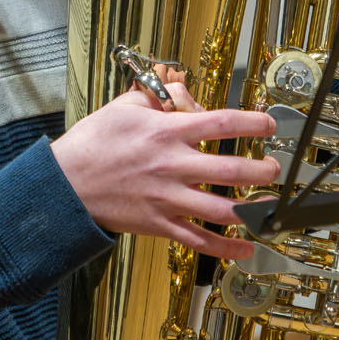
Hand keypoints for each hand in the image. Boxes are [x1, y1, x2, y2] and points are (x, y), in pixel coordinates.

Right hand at [51, 76, 277, 260]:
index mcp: (166, 133)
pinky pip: (198, 240)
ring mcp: (168, 198)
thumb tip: (182, 91)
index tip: (269, 123)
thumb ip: (158, 97)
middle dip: (261, 170)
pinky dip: (225, 248)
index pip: (221, 123)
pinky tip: (245, 248)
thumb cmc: (92, 144)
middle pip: (230, 170)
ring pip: (221, 209)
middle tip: (274, 169)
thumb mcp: (124, 107)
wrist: (64, 184)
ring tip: (270, 206)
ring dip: (252, 209)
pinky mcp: (159, 224)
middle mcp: (172, 166)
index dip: (252, 123)